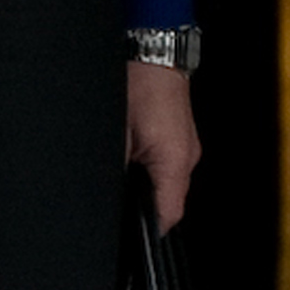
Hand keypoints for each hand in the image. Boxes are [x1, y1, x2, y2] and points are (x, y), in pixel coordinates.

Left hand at [125, 63, 200, 230]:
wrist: (151, 50)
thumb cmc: (135, 84)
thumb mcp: (115, 136)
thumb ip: (113, 173)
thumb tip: (102, 200)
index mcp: (175, 162)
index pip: (167, 218)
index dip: (145, 233)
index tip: (124, 240)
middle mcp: (187, 156)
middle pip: (167, 202)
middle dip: (140, 208)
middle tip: (112, 205)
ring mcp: (186, 144)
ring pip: (164, 182)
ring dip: (142, 185)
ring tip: (118, 171)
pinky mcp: (178, 134)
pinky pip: (165, 163)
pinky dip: (146, 166)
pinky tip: (128, 154)